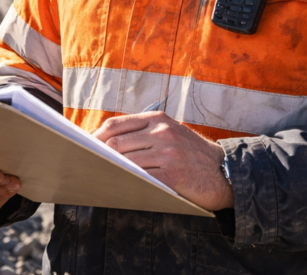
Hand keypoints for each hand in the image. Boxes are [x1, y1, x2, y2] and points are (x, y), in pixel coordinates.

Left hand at [93, 112, 233, 210]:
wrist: (223, 171)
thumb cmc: (191, 153)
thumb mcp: (171, 131)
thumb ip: (144, 132)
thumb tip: (106, 141)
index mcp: (158, 119)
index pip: (116, 124)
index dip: (94, 136)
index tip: (83, 146)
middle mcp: (161, 132)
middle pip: (116, 143)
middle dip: (96, 155)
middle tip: (83, 165)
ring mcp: (167, 153)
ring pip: (124, 161)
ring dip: (107, 170)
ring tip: (95, 177)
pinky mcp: (172, 175)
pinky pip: (139, 179)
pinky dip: (124, 183)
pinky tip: (115, 188)